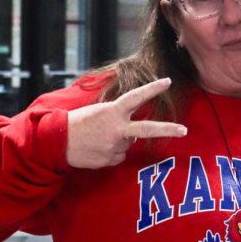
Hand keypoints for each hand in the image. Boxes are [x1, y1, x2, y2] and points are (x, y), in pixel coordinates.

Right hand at [66, 78, 186, 168]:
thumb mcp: (98, 112)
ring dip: (118, 141)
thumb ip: (118, 119)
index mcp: (112, 111)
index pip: (136, 97)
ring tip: (98, 138)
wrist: (56, 141)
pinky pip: (118, 156)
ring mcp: (114, 146)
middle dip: (168, 130)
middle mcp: (116, 129)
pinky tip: (96, 148)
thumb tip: (134, 136)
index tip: (168, 81)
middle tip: (184, 130)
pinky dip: (110, 153)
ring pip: (127, 144)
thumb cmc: (77, 123)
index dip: (152, 89)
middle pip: (148, 129)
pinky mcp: (109, 160)